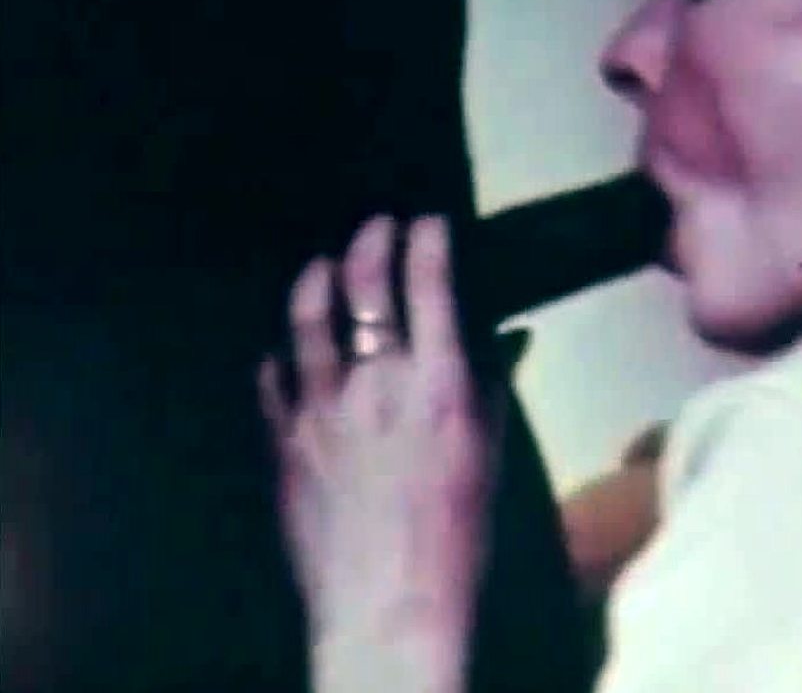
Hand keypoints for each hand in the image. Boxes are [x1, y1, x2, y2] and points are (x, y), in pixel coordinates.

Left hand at [258, 214, 490, 691]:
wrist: (390, 601)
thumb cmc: (455, 535)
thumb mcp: (489, 455)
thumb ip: (490, 386)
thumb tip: (505, 338)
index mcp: (436, 384)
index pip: (428, 285)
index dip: (427, 241)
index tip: (429, 223)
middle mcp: (375, 382)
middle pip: (363, 285)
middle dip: (371, 241)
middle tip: (378, 226)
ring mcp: (320, 407)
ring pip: (306, 318)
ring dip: (317, 279)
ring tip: (324, 265)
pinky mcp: (283, 438)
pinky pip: (273, 375)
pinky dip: (282, 351)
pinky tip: (288, 347)